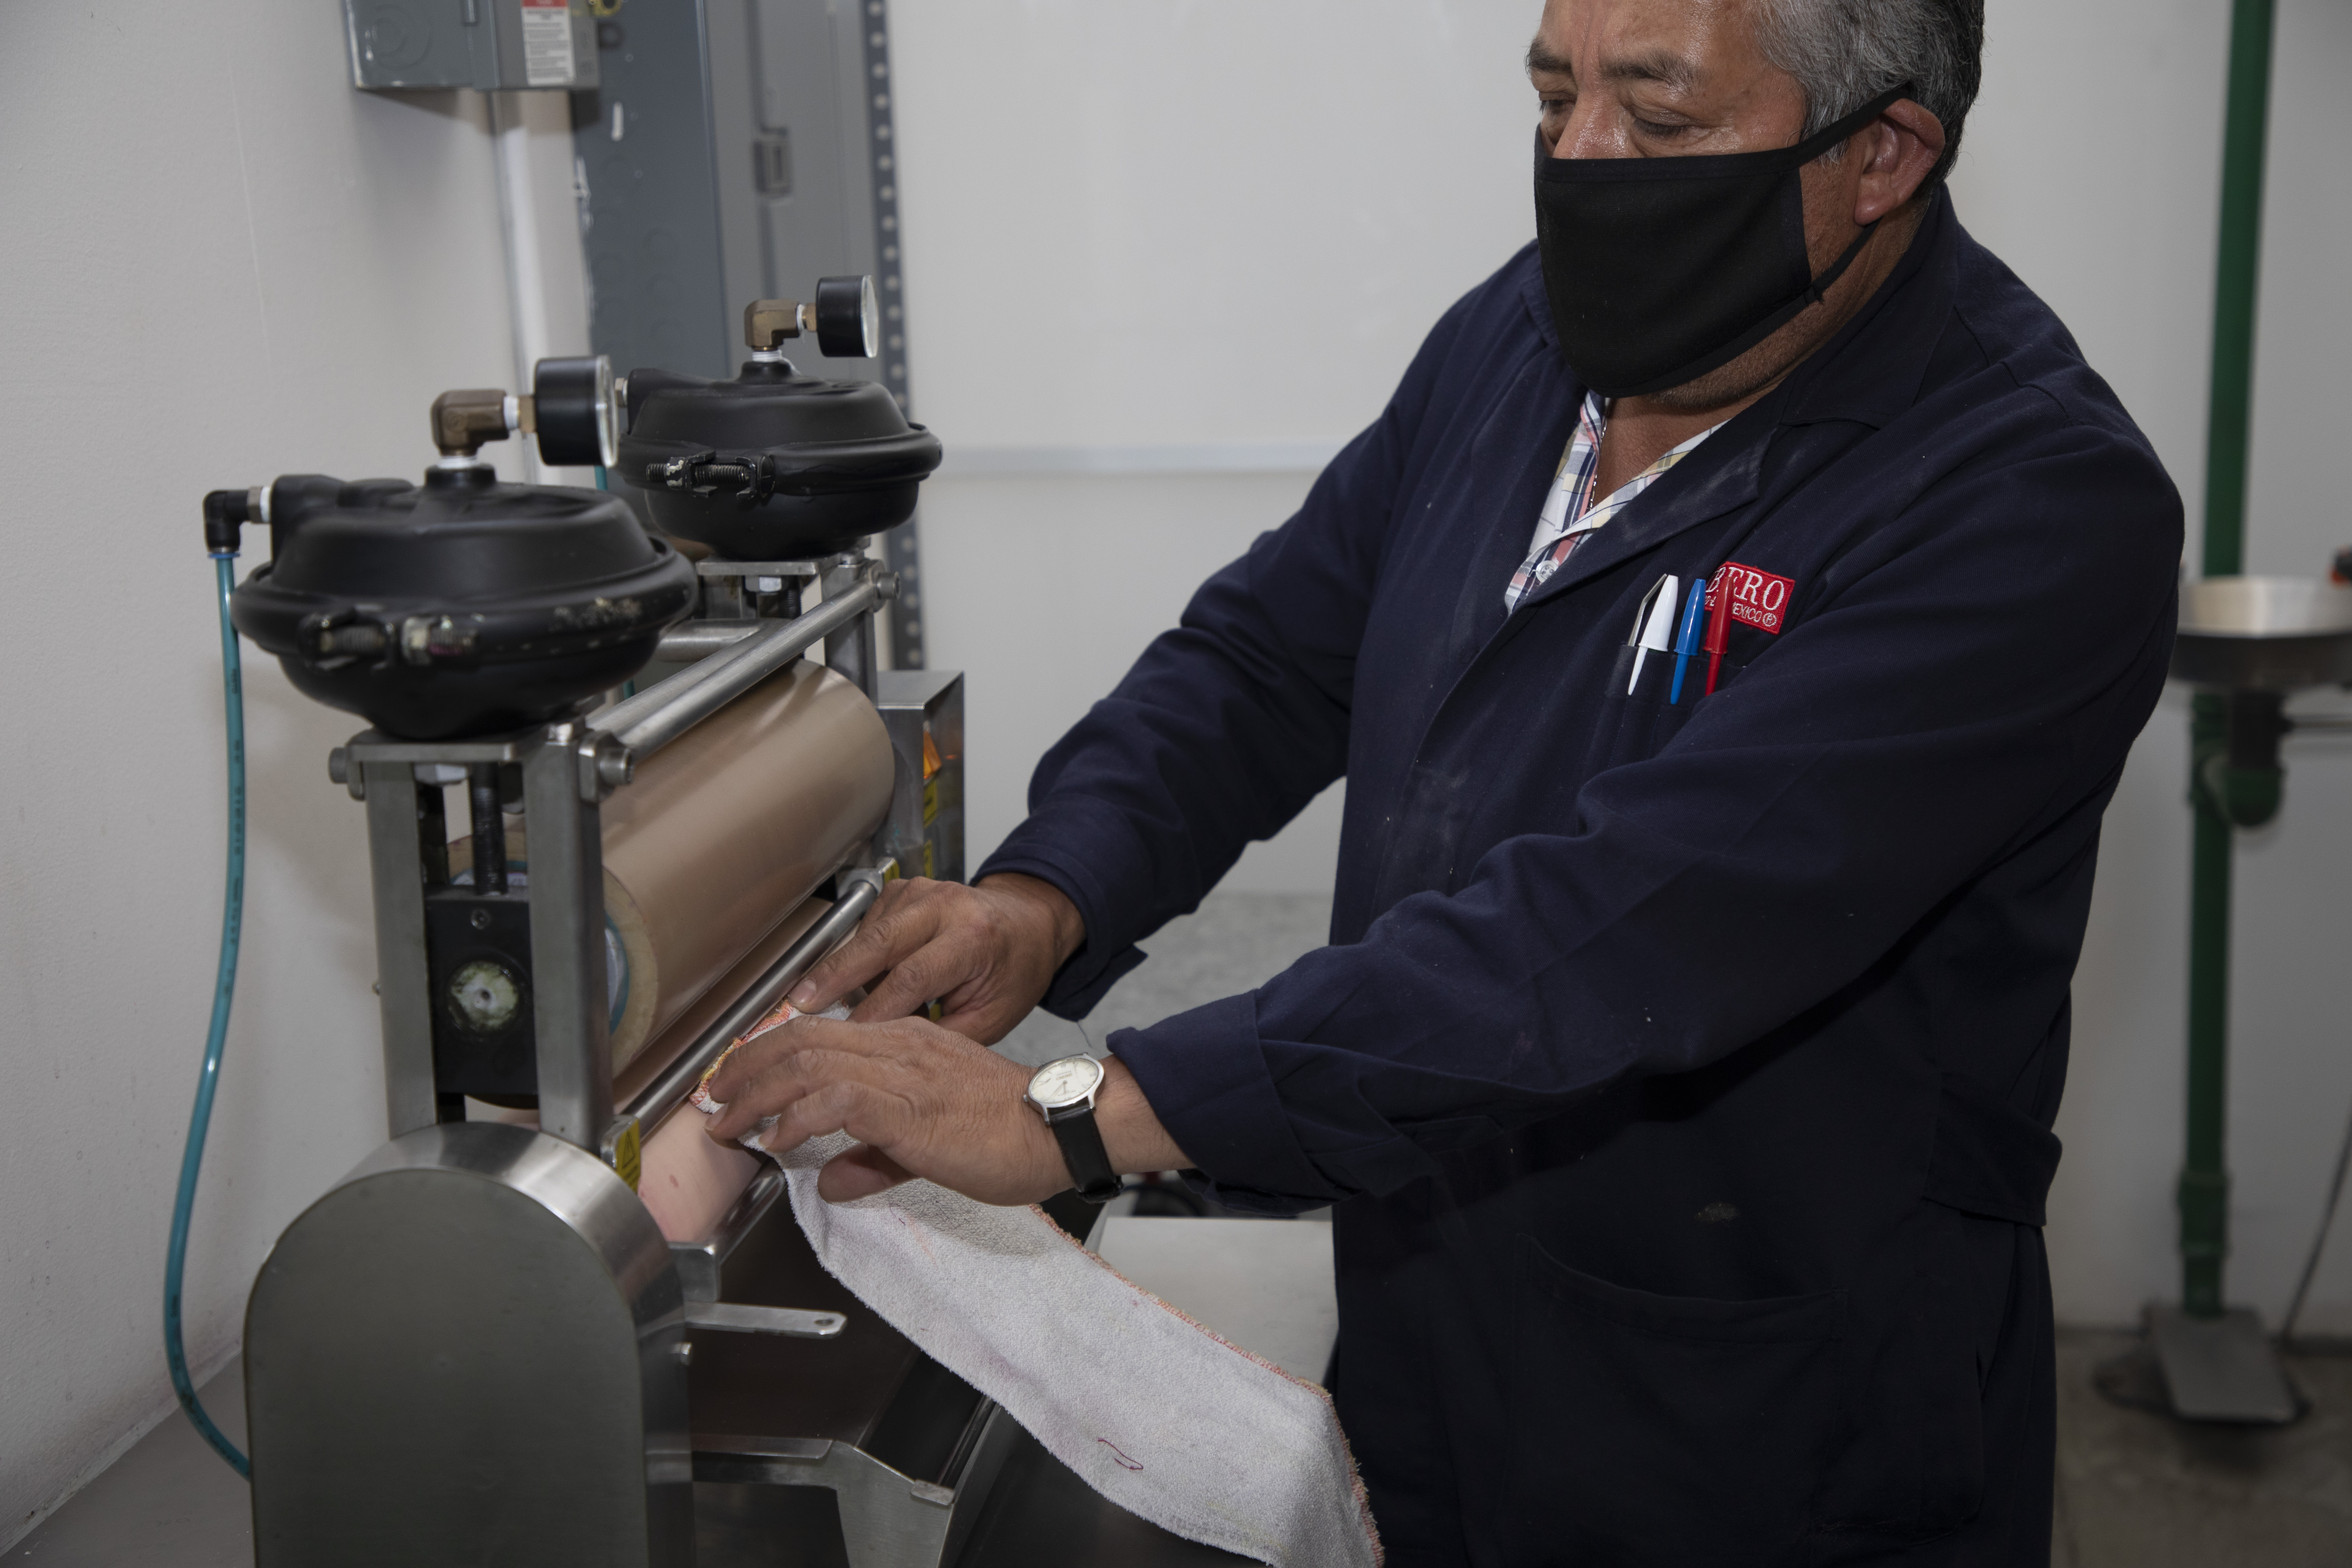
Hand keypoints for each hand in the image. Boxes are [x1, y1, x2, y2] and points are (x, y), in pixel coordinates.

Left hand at [702, 1014, 1191, 1204]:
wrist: (1057, 1126)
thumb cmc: (1007, 1130)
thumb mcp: (929, 1143)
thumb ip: (876, 1157)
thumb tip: (832, 1178)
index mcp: (904, 1042)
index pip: (820, 1034)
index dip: (768, 1054)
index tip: (736, 1081)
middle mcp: (897, 1044)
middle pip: (800, 1038)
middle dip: (745, 1068)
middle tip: (712, 1097)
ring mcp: (901, 1072)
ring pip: (807, 1062)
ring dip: (755, 1093)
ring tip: (726, 1121)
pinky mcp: (907, 1106)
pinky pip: (834, 1100)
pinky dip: (795, 1118)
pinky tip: (775, 1139)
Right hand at [787, 872, 1083, 1043]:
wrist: (1029, 924)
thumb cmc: (1013, 972)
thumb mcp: (991, 1016)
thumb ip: (941, 1036)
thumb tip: (886, 1054)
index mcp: (974, 936)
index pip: (912, 976)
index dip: (875, 1010)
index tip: (847, 1039)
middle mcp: (945, 905)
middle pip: (877, 942)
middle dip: (835, 976)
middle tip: (800, 1005)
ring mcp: (921, 891)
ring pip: (866, 933)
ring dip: (844, 969)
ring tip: (822, 1003)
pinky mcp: (903, 890)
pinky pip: (868, 924)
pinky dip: (859, 954)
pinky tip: (862, 978)